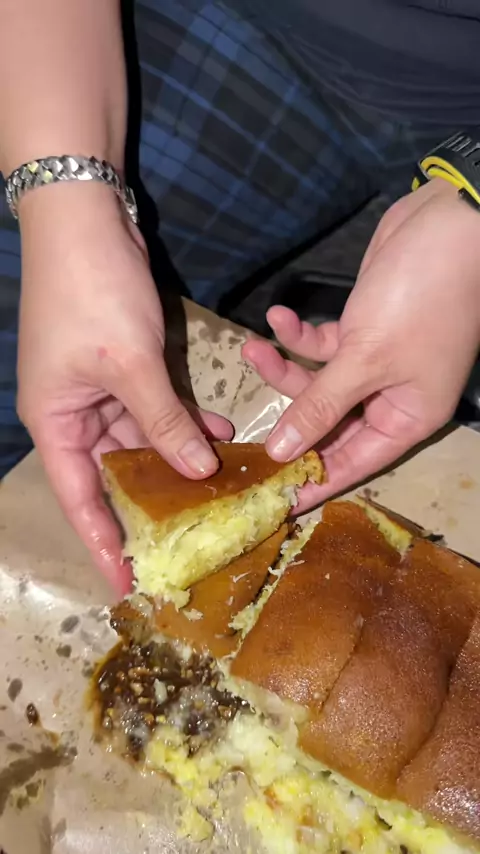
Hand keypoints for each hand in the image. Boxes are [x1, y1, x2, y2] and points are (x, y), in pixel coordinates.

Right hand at [17, 184, 232, 592]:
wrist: (86, 220)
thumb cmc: (93, 296)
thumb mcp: (131, 365)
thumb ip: (164, 422)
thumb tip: (197, 470)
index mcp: (56, 423)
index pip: (81, 498)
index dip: (103, 542)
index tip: (129, 582)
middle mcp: (75, 414)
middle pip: (114, 473)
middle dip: (154, 498)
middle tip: (194, 533)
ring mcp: (100, 388)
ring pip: (142, 439)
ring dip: (179, 455)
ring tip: (222, 482)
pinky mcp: (125, 366)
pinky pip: (156, 406)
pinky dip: (184, 418)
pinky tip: (220, 430)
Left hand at [244, 179, 479, 510]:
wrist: (448, 225)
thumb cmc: (417, 301)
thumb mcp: (365, 360)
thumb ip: (320, 407)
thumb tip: (283, 453)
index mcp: (405, 419)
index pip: (351, 464)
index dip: (312, 482)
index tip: (273, 502)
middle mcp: (391, 398)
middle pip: (329, 424)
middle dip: (289, 417)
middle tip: (242, 427)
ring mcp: (375, 363)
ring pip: (319, 383)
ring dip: (285, 367)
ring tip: (252, 349)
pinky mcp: (362, 330)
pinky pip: (323, 346)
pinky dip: (301, 335)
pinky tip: (279, 316)